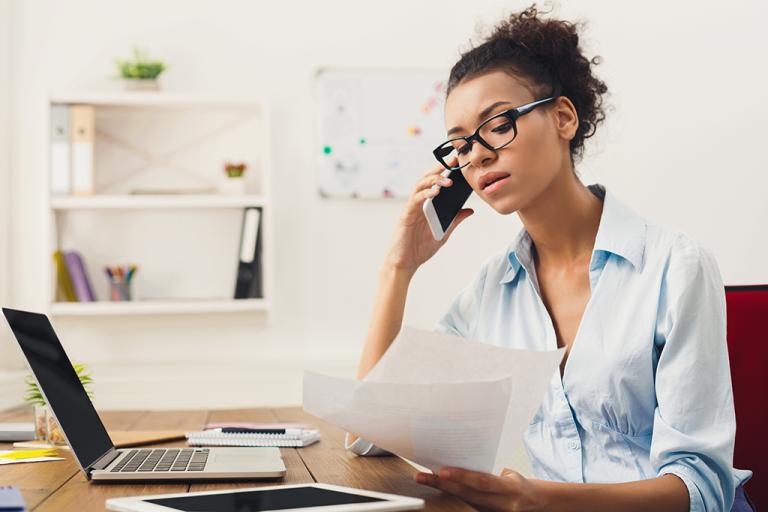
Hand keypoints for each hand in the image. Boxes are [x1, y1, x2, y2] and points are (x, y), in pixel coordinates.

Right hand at [384, 161, 473, 273]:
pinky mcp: (406, 216)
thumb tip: (470, 210)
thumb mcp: (444, 233)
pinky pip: (415, 201)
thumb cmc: (420, 249)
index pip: (434, 184)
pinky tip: (435, 192)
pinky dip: (424, 194)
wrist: (405, 264)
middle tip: (452, 162)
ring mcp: (410, 209)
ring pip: (419, 187)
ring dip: (433, 181)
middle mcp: (417, 204)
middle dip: (438, 169)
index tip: (456, 163)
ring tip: (447, 180)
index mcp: (425, 206)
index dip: (443, 172)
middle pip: (425, 180)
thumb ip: (455, 220)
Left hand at [415, 467, 545, 511]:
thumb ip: (489, 472)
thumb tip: (464, 460)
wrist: (537, 504)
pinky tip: (440, 490)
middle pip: (468, 494)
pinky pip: (469, 507)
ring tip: (426, 481)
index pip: (482, 481)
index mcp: (510, 487)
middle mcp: (503, 503)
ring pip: (465, 501)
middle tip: (422, 476)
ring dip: (444, 491)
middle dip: (443, 485)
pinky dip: (454, 498)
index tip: (442, 470)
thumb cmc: (520, 484)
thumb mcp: (511, 474)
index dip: (462, 476)